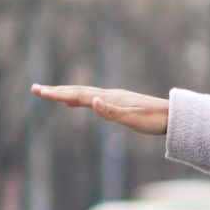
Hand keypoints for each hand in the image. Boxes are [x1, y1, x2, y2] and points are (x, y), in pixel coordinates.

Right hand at [31, 84, 167, 135]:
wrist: (174, 116)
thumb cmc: (154, 120)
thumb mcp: (133, 118)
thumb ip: (111, 111)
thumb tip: (92, 101)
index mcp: (109, 98)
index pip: (78, 95)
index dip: (57, 94)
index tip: (39, 91)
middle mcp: (109, 95)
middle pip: (77, 91)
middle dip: (55, 91)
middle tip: (35, 89)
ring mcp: (114, 98)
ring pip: (84, 94)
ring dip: (66, 93)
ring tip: (50, 94)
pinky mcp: (119, 103)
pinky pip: (93, 99)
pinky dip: (80, 99)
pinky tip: (76, 103)